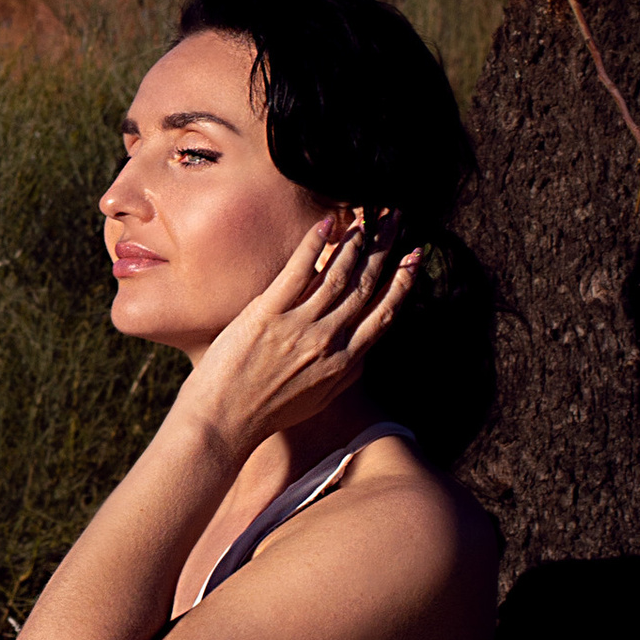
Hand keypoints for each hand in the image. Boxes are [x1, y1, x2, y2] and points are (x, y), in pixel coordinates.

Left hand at [172, 210, 420, 460]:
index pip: (384, 314)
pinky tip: (327, 224)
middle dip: (385, 248)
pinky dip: (314, 245)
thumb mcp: (320, 399)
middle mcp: (328, 341)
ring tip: (368, 216)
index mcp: (345, 362)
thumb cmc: (268, 413)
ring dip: (356, 242)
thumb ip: (346, 373)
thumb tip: (364, 350)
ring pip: (337, 275)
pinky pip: (297, 272)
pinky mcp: (266, 315)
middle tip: (398, 219)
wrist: (224, 422)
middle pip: (365, 286)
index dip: (403, 282)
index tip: (414, 257)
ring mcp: (298, 327)